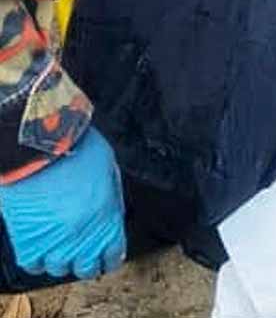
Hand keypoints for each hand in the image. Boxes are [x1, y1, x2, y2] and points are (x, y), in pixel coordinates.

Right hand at [0, 126, 125, 280]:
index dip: (110, 255)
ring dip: (60, 258)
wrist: (41, 142)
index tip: (106, 254)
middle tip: (81, 250)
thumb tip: (112, 212)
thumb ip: (112, 195)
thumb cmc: (77, 145)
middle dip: (86, 261)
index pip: (114, 254)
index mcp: (106, 218)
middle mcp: (81, 236)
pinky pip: (33, 264)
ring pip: (59, 268)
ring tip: (58, 244)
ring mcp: (53, 242)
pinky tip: (39, 246)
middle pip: (86, 268)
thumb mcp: (109, 166)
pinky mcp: (27, 240)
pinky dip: (36, 259)